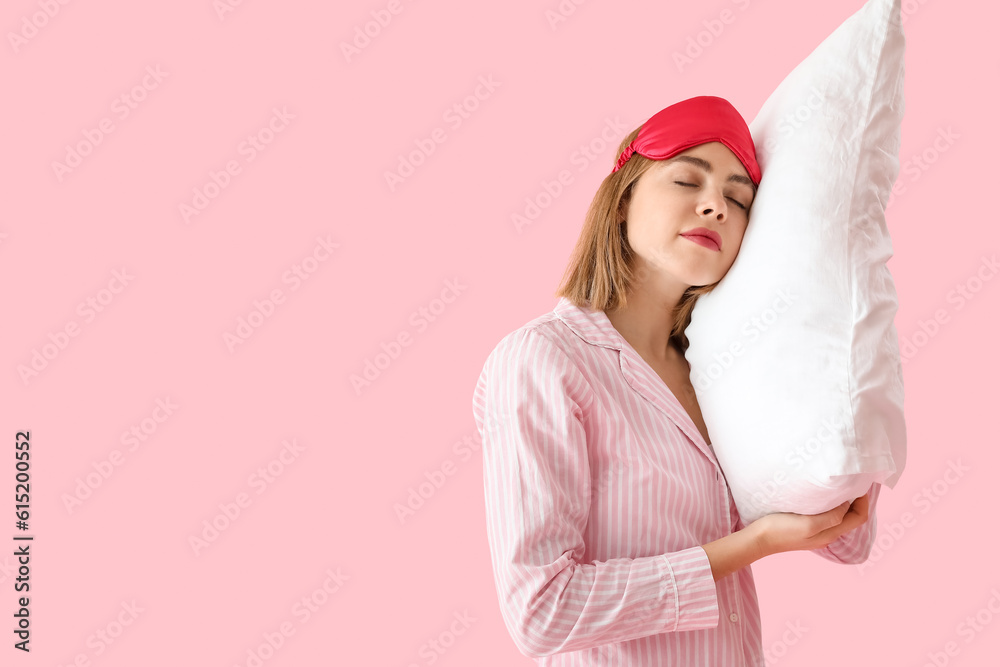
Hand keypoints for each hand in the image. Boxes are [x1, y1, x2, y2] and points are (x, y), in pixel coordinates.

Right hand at [749, 491, 870, 557]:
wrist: (758, 539)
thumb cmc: (780, 530)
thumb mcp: (809, 524)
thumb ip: (831, 517)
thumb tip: (847, 505)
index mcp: (830, 534)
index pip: (858, 518)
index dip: (863, 502)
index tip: (859, 484)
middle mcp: (827, 534)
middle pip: (851, 518)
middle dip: (856, 501)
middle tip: (852, 482)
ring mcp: (816, 532)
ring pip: (840, 516)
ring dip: (844, 502)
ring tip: (839, 486)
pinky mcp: (806, 527)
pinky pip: (827, 516)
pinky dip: (831, 505)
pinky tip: (822, 496)